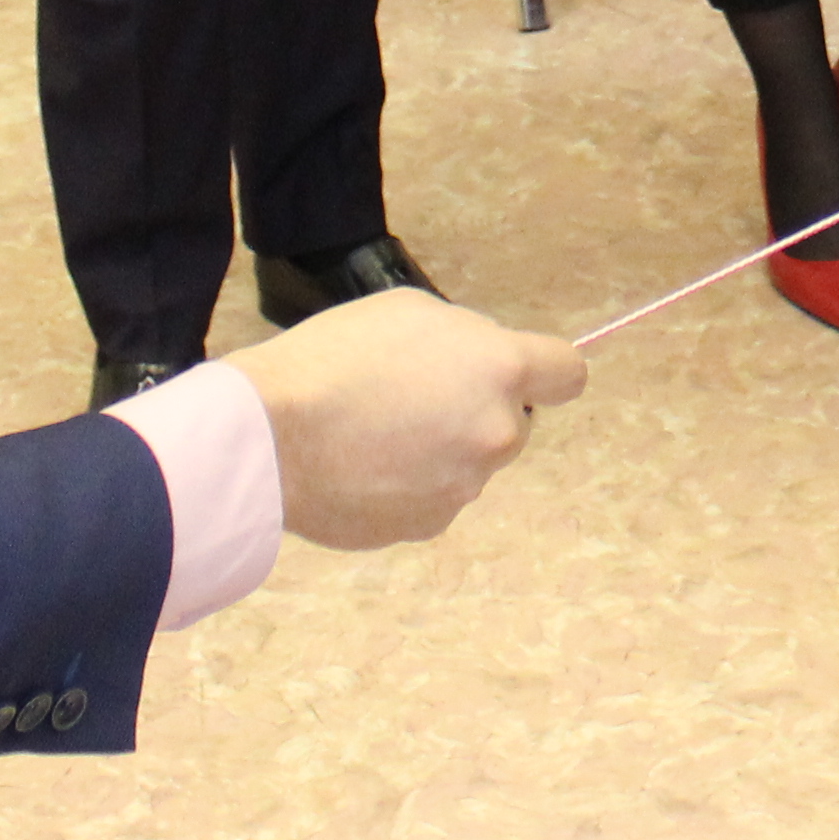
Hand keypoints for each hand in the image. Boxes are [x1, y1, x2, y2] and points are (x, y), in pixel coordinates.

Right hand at [227, 290, 588, 550]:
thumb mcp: (410, 312)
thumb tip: (479, 365)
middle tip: (414, 397)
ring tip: (373, 433)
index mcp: (500, 371)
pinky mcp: (426, 527)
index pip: (568, 374)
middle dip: (478, 411)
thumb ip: (464, 340)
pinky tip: (361, 467)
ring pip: (468, 464)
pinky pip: (431, 500)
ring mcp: (463, 488)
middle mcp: (496, 434)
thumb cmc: (335, 357)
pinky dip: (407, 487)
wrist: (270, 435)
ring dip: (440, 451)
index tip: (522, 375)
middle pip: (512, 423)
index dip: (545, 372)